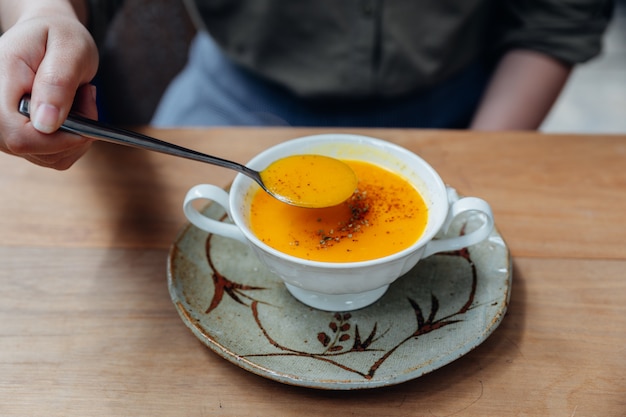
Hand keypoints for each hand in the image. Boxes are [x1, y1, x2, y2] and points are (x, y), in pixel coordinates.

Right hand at [0, 10, 98, 168]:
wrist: (51, 37)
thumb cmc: (61, 37)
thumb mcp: (70, 49)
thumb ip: (58, 83)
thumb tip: (46, 124)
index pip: (16, 133)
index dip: (55, 139)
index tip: (87, 124)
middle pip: (31, 149)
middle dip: (72, 134)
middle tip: (86, 96)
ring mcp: (6, 127)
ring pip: (47, 157)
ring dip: (77, 136)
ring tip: (80, 99)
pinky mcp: (22, 137)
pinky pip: (54, 156)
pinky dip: (73, 141)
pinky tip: (75, 114)